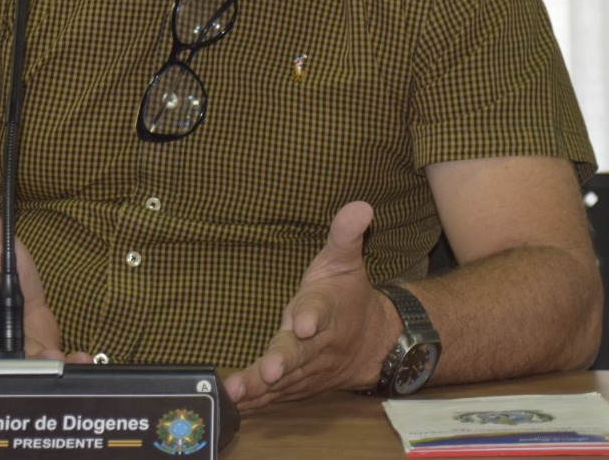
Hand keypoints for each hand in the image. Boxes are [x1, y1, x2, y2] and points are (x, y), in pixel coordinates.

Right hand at [0, 188, 79, 359]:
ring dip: (38, 364)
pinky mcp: (38, 355)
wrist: (8, 297)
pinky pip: (49, 365)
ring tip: (55, 359)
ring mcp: (13, 350)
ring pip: (21, 364)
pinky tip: (79, 359)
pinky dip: (66, 364)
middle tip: (19, 360)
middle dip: (2, 359)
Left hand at [223, 200, 395, 409]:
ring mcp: (309, 369)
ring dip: (261, 387)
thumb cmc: (347, 296)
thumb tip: (361, 205)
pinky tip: (234, 403)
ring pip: (286, 380)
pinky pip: (277, 395)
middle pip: (300, 354)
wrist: (374, 344)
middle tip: (269, 370)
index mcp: (328, 309)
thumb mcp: (345, 261)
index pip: (320, 310)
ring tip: (237, 391)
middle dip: (283, 361)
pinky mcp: (298, 385)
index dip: (311, 317)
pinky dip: (257, 400)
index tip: (303, 323)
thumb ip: (345, 235)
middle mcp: (319, 344)